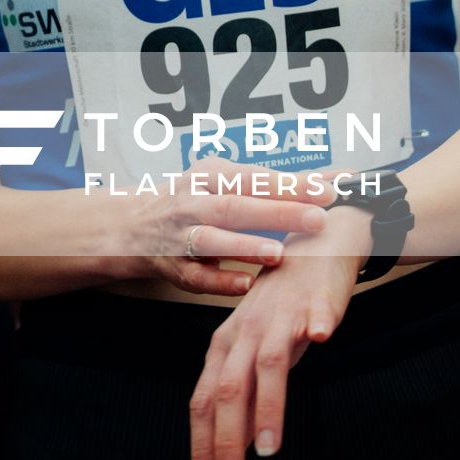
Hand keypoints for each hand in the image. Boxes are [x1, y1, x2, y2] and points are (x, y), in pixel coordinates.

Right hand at [124, 164, 332, 298]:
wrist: (130, 224)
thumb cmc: (192, 197)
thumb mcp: (222, 179)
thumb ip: (271, 183)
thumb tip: (329, 180)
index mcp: (211, 175)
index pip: (255, 178)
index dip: (291, 184)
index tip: (327, 190)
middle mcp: (193, 201)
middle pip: (235, 204)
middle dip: (277, 212)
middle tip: (316, 219)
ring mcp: (181, 235)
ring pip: (212, 239)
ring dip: (244, 246)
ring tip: (277, 252)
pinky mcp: (173, 266)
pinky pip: (197, 276)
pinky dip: (220, 280)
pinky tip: (245, 284)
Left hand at [188, 207, 368, 459]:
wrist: (313, 250)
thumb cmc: (281, 311)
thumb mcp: (256, 354)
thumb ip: (246, 396)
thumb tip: (238, 444)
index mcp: (225, 345)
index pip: (204, 399)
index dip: (202, 443)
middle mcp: (246, 332)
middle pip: (229, 388)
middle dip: (226, 440)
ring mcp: (280, 316)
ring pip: (268, 363)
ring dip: (268, 407)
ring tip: (270, 449)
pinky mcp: (317, 301)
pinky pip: (316, 314)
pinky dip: (317, 325)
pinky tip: (321, 338)